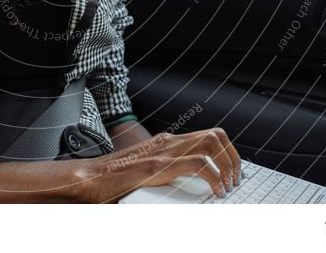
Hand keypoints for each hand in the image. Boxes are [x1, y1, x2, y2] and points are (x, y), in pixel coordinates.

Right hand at [80, 127, 240, 203]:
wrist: (90, 176)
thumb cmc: (113, 178)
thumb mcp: (145, 170)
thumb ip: (165, 170)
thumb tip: (188, 184)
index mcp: (166, 142)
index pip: (207, 135)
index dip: (227, 151)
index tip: (233, 171)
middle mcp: (168, 141)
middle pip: (215, 134)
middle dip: (233, 156)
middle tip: (235, 179)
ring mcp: (164, 151)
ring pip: (211, 143)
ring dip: (226, 165)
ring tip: (228, 185)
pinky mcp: (159, 166)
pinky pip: (198, 164)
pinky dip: (214, 178)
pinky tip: (215, 191)